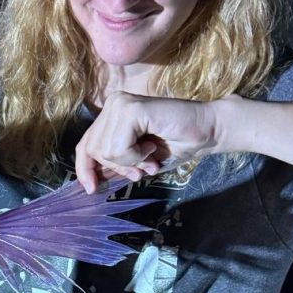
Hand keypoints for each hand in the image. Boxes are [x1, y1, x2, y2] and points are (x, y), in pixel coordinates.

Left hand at [76, 91, 226, 191]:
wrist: (207, 131)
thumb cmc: (174, 144)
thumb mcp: (136, 159)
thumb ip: (114, 164)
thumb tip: (89, 183)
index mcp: (111, 113)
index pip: (85, 144)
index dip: (85, 168)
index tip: (91, 189)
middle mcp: (113, 104)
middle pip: (93, 150)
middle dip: (117, 168)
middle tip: (142, 169)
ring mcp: (120, 104)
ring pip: (105, 151)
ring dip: (131, 162)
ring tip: (150, 155)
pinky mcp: (131, 109)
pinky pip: (119, 147)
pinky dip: (136, 156)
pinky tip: (152, 146)